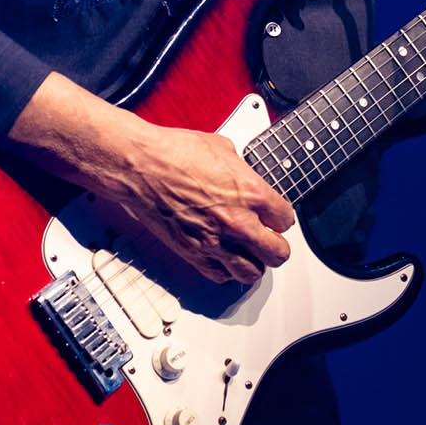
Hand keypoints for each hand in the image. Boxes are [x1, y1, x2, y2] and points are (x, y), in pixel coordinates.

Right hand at [6, 75, 293, 286]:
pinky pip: (220, 276)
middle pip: (277, 253)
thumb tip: (245, 175)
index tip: (276, 216)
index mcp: (251, 192)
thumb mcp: (222, 148)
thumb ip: (241, 169)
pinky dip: (225, 271)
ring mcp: (215, 242)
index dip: (281, 217)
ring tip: (250, 255)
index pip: (286, 219)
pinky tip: (224, 259)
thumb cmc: (173, 152)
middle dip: (277, 247)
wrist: (140, 166)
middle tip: (271, 241)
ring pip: (251, 273)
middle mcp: (237, 222)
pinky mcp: (192, 253)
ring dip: (254, 264)